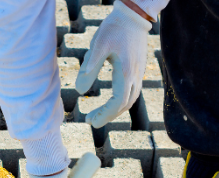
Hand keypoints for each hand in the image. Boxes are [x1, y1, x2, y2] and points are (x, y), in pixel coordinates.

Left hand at [75, 0, 151, 127]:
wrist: (134, 15)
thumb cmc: (114, 28)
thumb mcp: (98, 47)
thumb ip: (89, 69)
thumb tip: (79, 91)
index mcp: (126, 72)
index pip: (118, 102)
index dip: (105, 114)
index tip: (91, 121)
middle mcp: (135, 75)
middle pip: (125, 105)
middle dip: (108, 115)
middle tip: (90, 120)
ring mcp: (138, 73)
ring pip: (130, 99)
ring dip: (115, 110)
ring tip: (98, 114)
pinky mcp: (138, 69)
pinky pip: (131, 91)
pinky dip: (120, 101)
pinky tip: (110, 100)